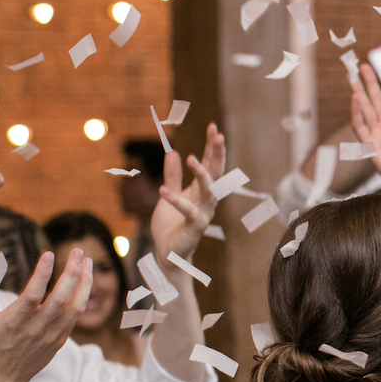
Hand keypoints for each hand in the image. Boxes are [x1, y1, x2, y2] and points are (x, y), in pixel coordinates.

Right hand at [0, 250, 91, 381]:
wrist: (2, 377)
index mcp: (13, 322)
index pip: (31, 296)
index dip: (42, 275)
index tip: (49, 253)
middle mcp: (35, 329)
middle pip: (60, 299)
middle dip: (72, 273)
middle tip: (78, 251)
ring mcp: (51, 336)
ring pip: (74, 307)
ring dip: (84, 283)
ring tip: (87, 261)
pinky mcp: (60, 340)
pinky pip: (75, 316)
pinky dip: (82, 297)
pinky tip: (85, 280)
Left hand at [150, 122, 225, 261]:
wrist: (168, 254)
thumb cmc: (171, 226)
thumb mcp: (169, 194)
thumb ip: (172, 176)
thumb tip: (172, 152)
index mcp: (201, 191)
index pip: (211, 165)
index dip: (212, 147)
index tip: (213, 128)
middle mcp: (207, 201)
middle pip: (216, 173)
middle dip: (217, 154)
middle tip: (217, 135)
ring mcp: (203, 214)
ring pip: (208, 192)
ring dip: (201, 175)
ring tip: (191, 158)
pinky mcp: (194, 228)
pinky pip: (187, 212)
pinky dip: (175, 201)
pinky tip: (163, 190)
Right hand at [349, 64, 380, 192]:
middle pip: (375, 100)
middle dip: (369, 82)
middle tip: (364, 64)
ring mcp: (377, 137)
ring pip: (365, 110)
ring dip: (359, 92)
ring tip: (353, 76)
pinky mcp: (371, 148)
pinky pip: (361, 129)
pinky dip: (357, 113)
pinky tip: (355, 99)